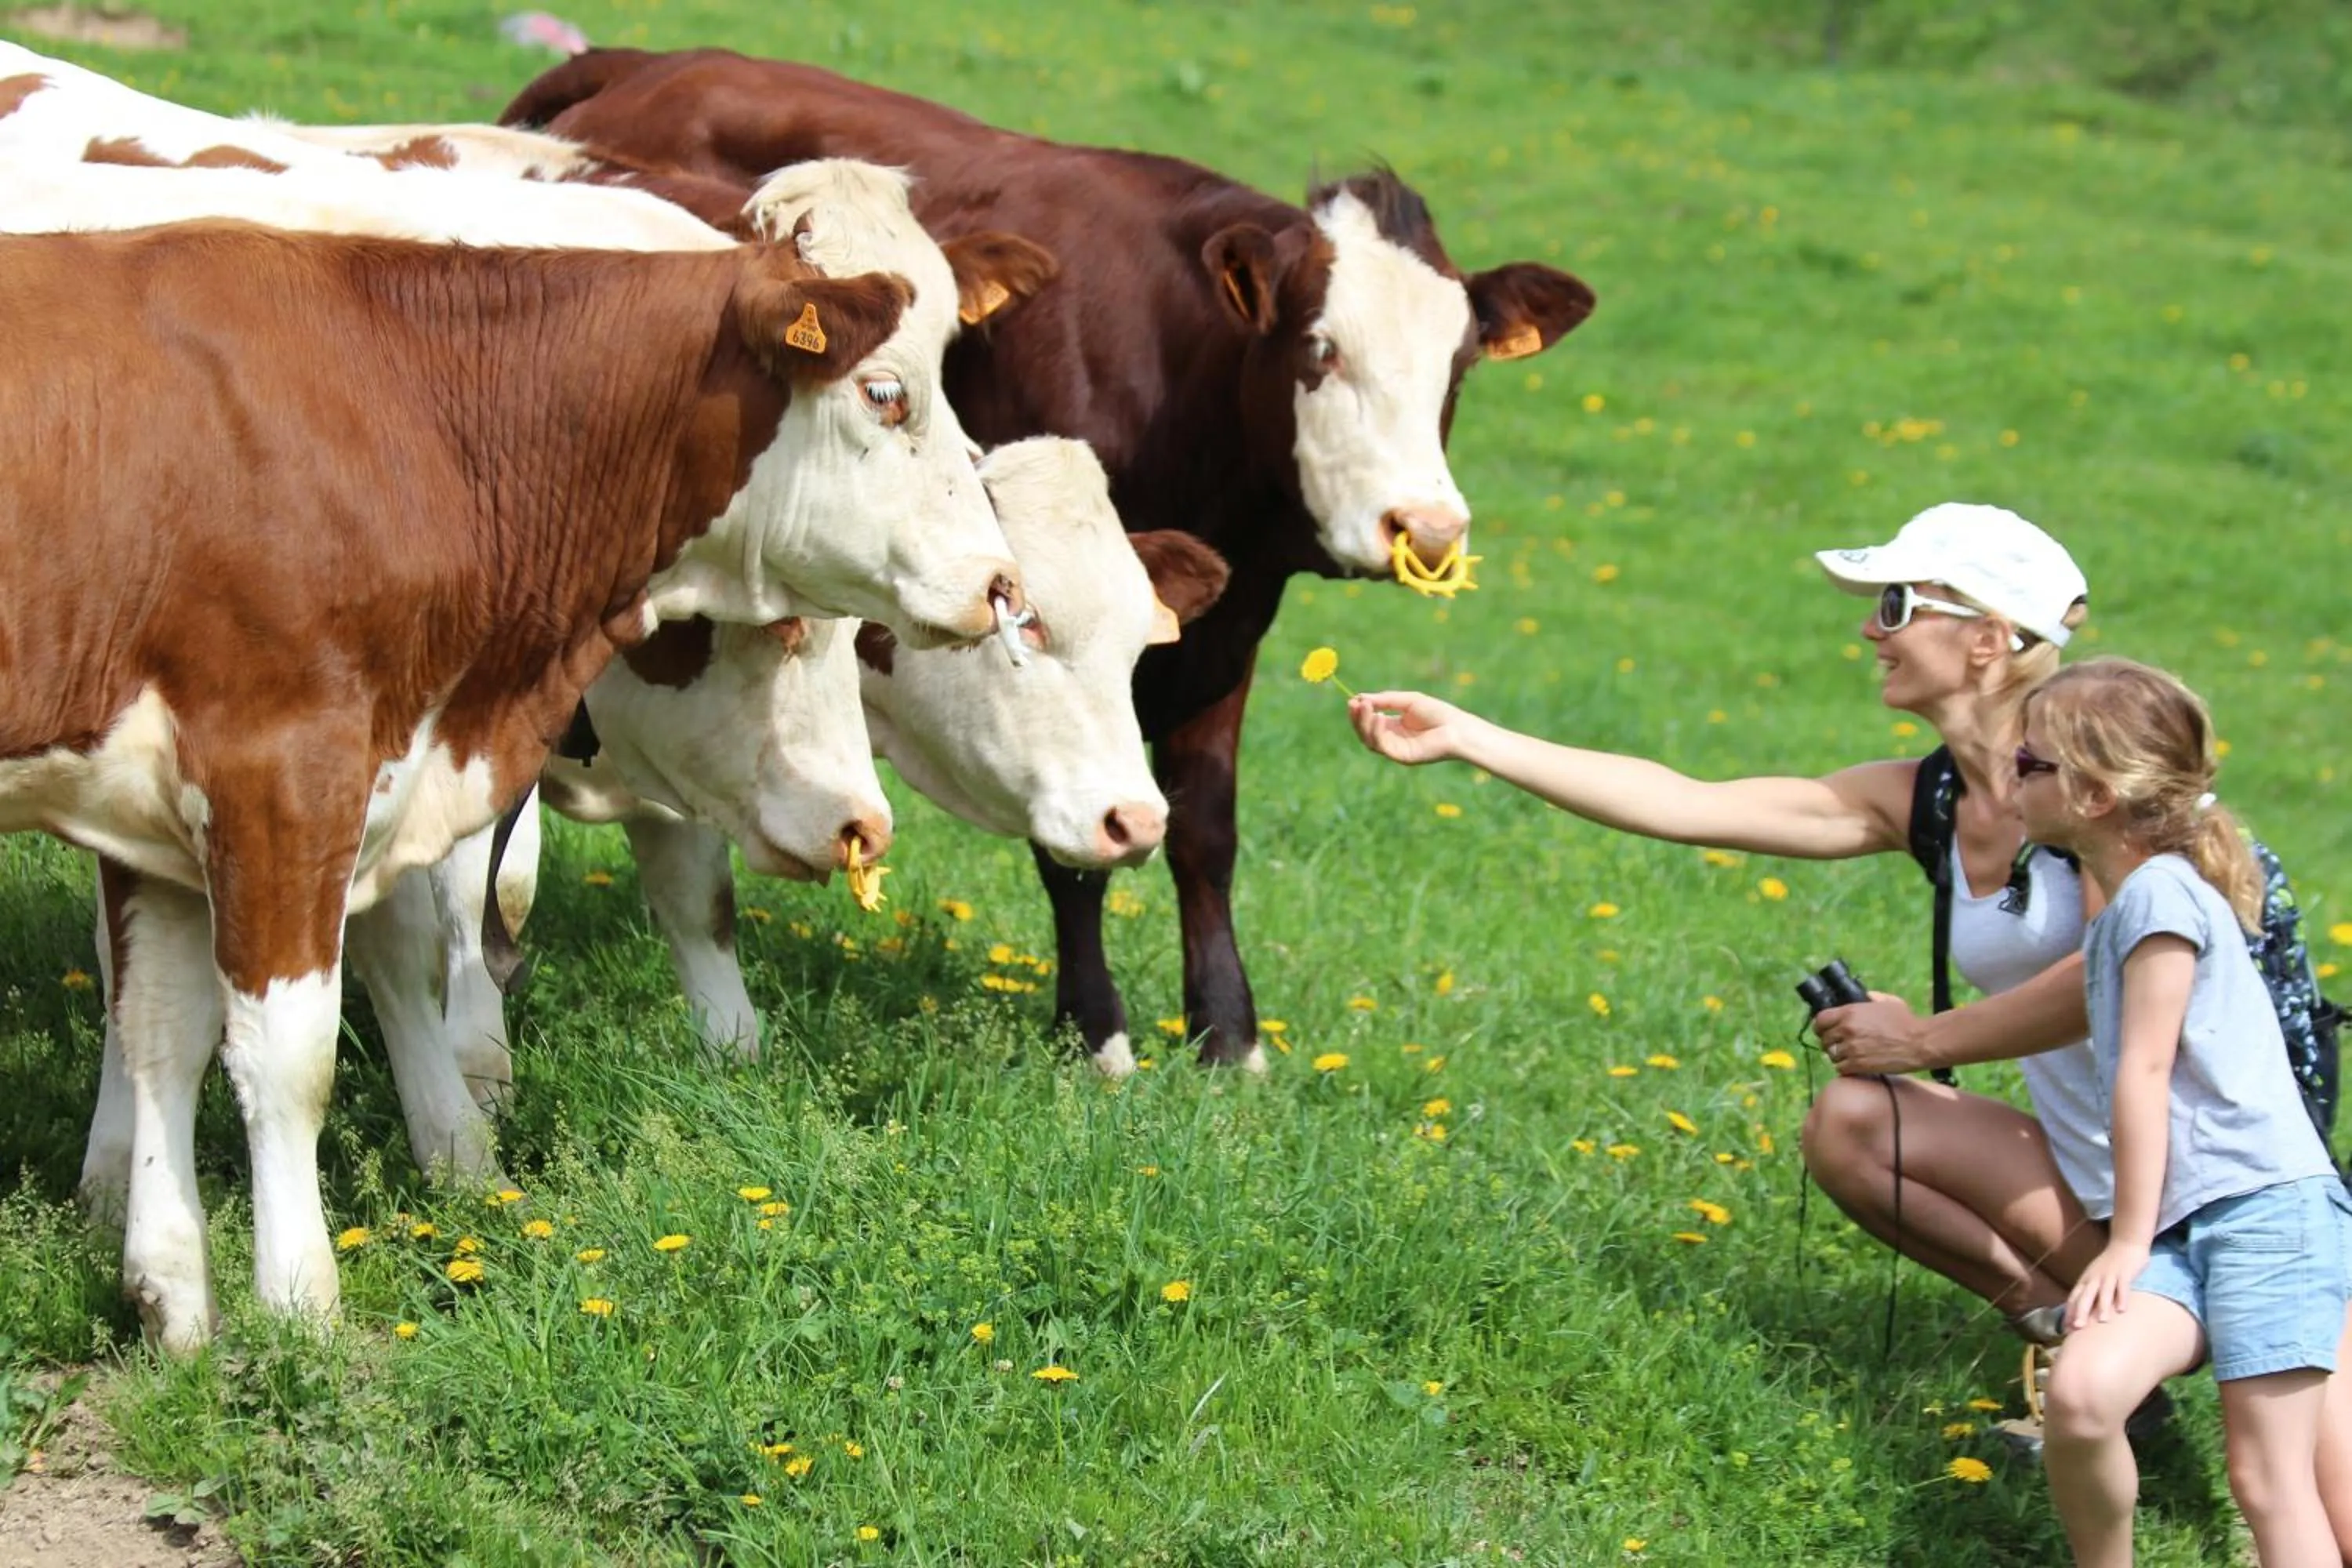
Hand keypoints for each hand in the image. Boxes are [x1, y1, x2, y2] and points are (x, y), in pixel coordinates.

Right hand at [1347, 691, 1473, 766]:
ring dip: (1364, 724)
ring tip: (1365, 707)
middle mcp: (1393, 739)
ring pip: (1370, 741)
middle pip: (1365, 732)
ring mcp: (1396, 749)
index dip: (1360, 712)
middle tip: (1353, 704)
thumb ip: (1385, 700)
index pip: (1369, 721)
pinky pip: (1382, 746)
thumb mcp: (1408, 701)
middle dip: (1357, 719)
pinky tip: (1379, 717)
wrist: (1458, 728)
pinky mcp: (1401, 757)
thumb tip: (1359, 698)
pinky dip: (1377, 731)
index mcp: (1394, 726)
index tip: (1353, 700)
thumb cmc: (1438, 713)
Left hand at [1815, 993, 1928, 1075]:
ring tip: (1851, 1057)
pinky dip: (1846, 1068)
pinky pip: (1841, 1069)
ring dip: (1839, 1057)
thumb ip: (1872, 997)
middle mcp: (1846, 1029)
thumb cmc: (1907, 1021)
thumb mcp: (1888, 1001)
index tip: (1824, 1031)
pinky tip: (1856, 1066)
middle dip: (1831, 1043)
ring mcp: (1851, 1047)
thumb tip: (1864, 996)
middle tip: (1840, 1046)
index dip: (1820, 1027)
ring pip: (1831, 1056)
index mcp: (1850, 1012)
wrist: (1920, 1042)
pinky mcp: (1858, 1064)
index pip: (1820, 1020)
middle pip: (1824, 1039)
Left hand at [2066, 1239, 2151, 1331]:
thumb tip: (2081, 1314)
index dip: (2070, 1313)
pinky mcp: (2125, 1273)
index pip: (2074, 1298)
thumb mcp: (2095, 1277)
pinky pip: (2122, 1286)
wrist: (2125, 1243)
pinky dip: (2122, 1297)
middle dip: (2080, 1312)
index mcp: (2086, 1280)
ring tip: (2101, 1321)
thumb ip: (2089, 1293)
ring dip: (2102, 1306)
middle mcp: (2095, 1278)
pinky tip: (2122, 1310)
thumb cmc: (2109, 1265)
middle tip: (2077, 1328)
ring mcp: (2109, 1275)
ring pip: (2104, 1292)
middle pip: (2085, 1296)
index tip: (2066, 1329)